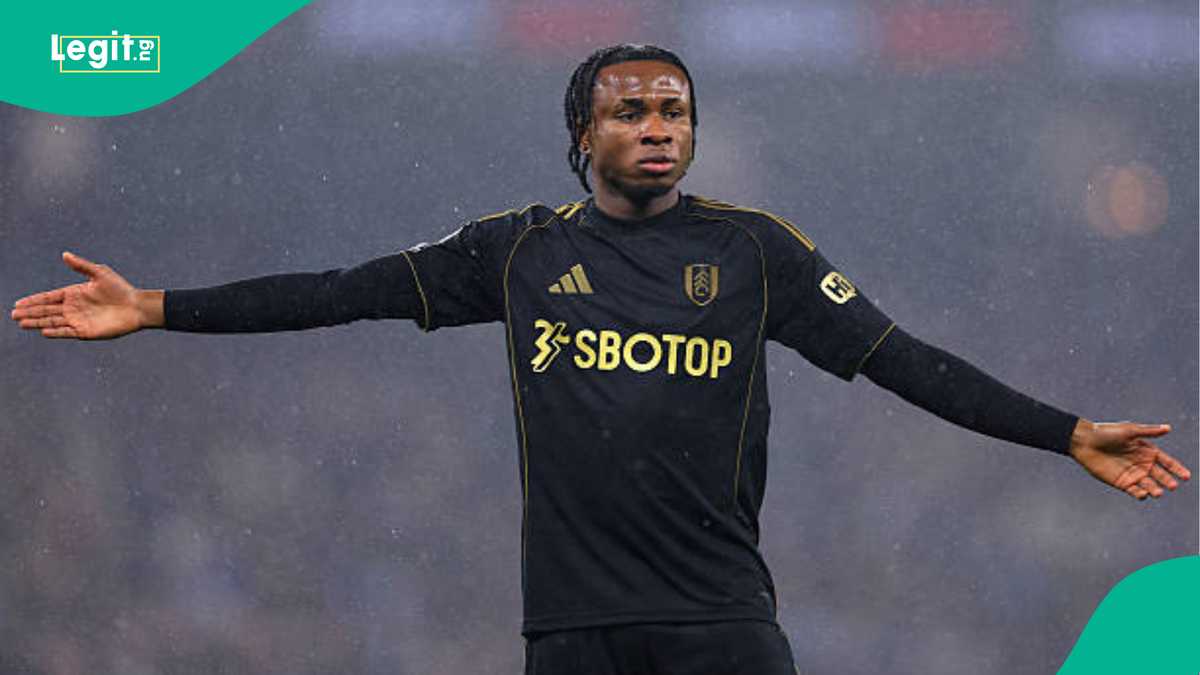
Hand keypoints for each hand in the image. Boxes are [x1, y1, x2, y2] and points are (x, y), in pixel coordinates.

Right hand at [10, 252, 158, 339]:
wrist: (137, 307)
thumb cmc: (121, 289)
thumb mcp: (100, 273)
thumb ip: (81, 265)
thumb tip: (64, 254)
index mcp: (74, 294)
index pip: (49, 298)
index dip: (33, 300)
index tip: (18, 303)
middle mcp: (73, 308)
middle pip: (46, 311)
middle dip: (30, 312)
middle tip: (13, 314)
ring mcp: (79, 320)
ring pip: (52, 322)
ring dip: (37, 322)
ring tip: (21, 323)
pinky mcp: (86, 332)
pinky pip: (67, 332)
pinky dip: (55, 332)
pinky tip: (43, 331)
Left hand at [1069, 420, 1190, 499]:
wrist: (1084, 442)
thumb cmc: (1106, 433)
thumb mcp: (1129, 431)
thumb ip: (1149, 432)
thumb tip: (1168, 428)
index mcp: (1146, 451)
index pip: (1166, 462)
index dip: (1176, 469)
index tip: (1186, 476)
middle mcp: (1142, 464)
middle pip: (1160, 475)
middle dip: (1167, 481)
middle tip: (1173, 485)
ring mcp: (1132, 474)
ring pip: (1148, 485)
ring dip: (1154, 489)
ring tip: (1157, 492)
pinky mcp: (1121, 483)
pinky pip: (1134, 491)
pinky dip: (1139, 494)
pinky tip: (1142, 493)